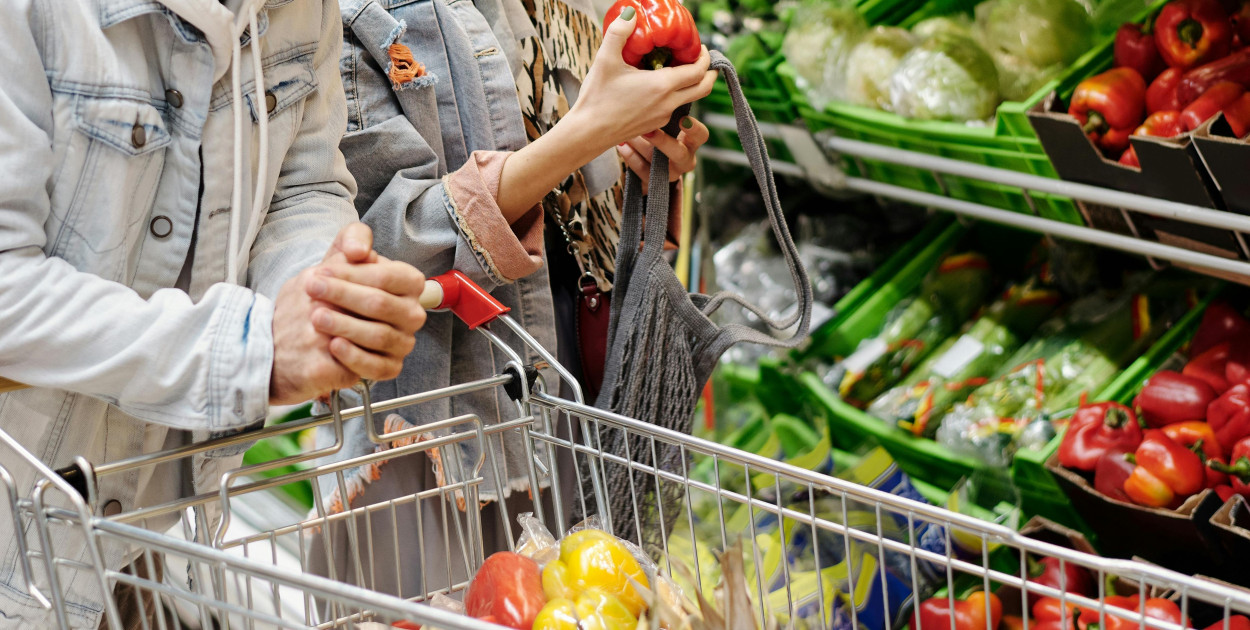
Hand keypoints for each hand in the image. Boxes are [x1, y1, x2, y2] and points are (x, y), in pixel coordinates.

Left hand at [269, 223, 425, 404]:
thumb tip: (358, 251)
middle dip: (343, 296)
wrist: (322, 322)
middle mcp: (412, 313)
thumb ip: (352, 239)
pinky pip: (377, 366)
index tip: (322, 271)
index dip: (352, 274)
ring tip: (316, 317)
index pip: (386, 277)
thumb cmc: (338, 286)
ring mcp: (404, 342)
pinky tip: (333, 345)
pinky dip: (354, 357)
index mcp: (409, 283)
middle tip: (312, 289)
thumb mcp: (342, 255)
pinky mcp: (392, 367)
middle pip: (380, 304)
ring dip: (344, 325)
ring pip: (379, 335)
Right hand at [566, 11, 716, 152]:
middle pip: (703, 88)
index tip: (702, 47)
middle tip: (706, 60)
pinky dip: (678, 95)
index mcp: (662, 86)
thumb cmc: (597, 97)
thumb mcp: (605, 60)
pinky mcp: (655, 125)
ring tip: (682, 69)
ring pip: (691, 99)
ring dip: (694, 84)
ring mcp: (663, 117)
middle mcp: (668, 103)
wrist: (588, 133)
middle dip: (710, 73)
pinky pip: (675, 108)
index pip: (698, 71)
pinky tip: (662, 86)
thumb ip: (619, 33)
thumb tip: (631, 13)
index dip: (705, 57)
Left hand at [617, 115, 709, 193]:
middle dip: (662, 141)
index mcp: (692, 142)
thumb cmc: (662, 132)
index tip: (683, 118)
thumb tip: (655, 88)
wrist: (650, 160)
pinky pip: (642, 171)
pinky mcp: (654, 183)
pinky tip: (622, 145)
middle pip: (679, 153)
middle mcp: (685, 160)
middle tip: (648, 130)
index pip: (701, 135)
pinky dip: (631, 157)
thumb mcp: (667, 123)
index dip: (694, 128)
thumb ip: (666, 110)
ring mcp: (670, 174)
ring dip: (640, 145)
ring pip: (657, 163)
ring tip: (626, 132)